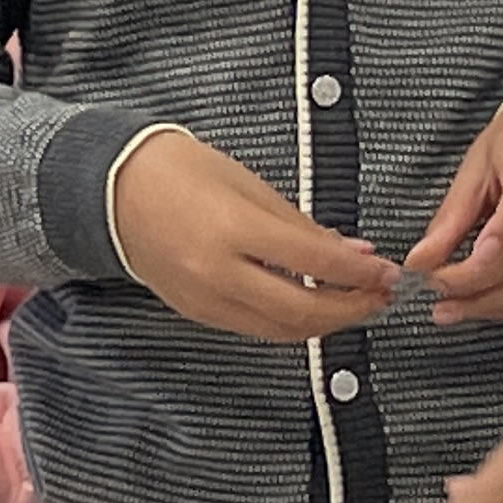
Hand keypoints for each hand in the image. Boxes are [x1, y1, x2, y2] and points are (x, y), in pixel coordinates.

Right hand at [108, 128, 396, 342]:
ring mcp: (205, 300)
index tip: (387, 272)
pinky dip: (290, 322)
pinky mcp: (196, 313)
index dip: (359, 274)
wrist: (114, 190)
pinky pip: (255, 327)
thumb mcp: (250, 186)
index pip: (314, 262)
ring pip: (280, 330)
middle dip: (351, 310)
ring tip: (355, 304)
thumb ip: (303, 226)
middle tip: (381, 297)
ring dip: (325, 323)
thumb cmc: (182, 173)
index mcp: (233, 230)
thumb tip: (355, 254)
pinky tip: (310, 304)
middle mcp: (218, 274)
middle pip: (302, 313)